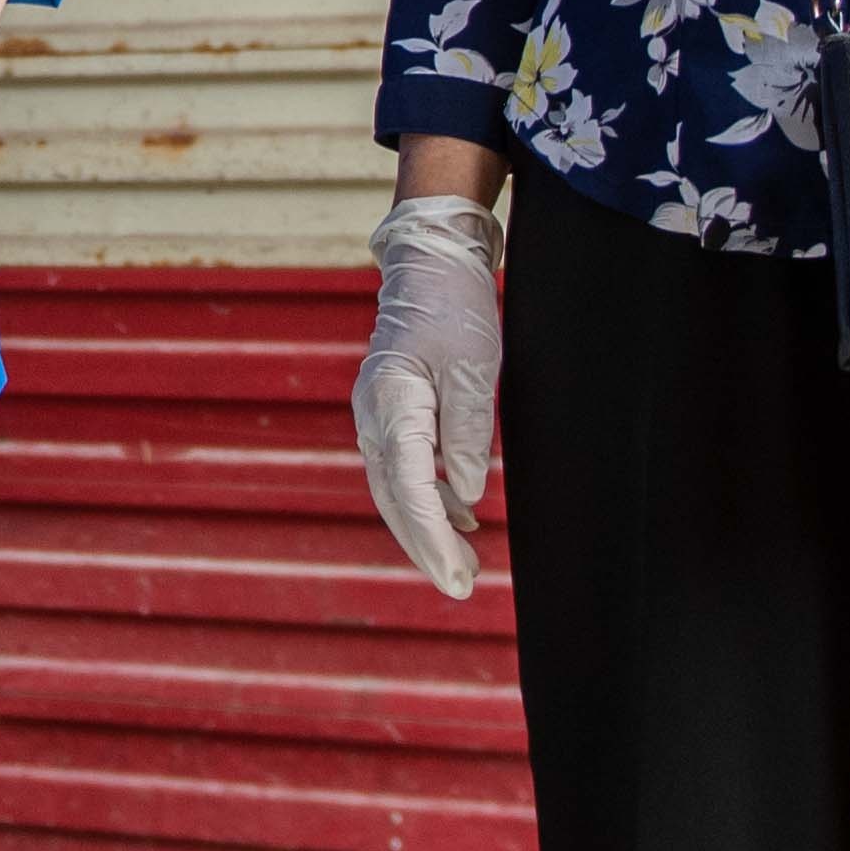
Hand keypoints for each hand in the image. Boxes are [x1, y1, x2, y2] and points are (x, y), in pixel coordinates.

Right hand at [353, 196, 504, 596]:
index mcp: (391, 405)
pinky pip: (403, 469)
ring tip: (464, 565)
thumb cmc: (455, 307)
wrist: (428, 262)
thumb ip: (468, 433)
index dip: (434, 541)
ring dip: (426, 529)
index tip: (458, 578)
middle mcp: (373, 417)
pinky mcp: (390, 412)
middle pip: (394, 501)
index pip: (410, 491)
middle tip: (462, 588)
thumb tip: (465, 493)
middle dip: (427, 548)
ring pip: (395, 490)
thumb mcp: (476, 367)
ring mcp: (377, 416)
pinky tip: (460, 517)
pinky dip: (427, 500)